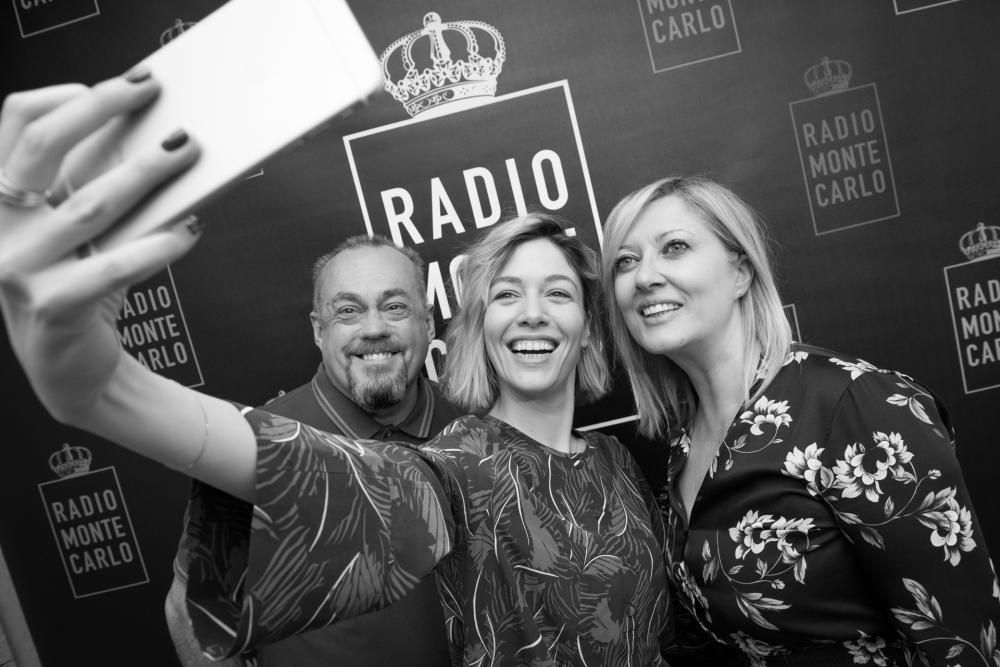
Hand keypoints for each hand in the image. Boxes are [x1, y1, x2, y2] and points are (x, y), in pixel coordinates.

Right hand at [0, 70, 200, 424]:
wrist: (73, 372)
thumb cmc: (82, 287)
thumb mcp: (79, 231)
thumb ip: (94, 185)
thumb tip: (153, 132)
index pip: (16, 120)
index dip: (71, 95)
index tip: (130, 86)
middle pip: (41, 147)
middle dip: (103, 112)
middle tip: (157, 97)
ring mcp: (17, 268)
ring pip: (90, 204)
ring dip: (146, 172)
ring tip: (187, 153)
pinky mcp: (53, 306)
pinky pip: (115, 265)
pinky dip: (158, 243)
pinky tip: (190, 229)